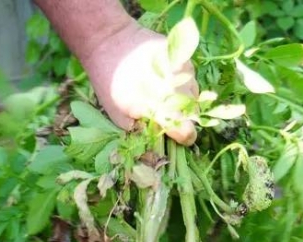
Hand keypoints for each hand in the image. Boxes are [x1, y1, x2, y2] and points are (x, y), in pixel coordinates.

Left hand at [84, 20, 198, 145]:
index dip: (183, 138)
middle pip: (193, 114)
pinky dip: (181, 82)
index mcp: (164, 109)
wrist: (109, 41)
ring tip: (163, 95)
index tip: (175, 136)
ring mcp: (184, 72)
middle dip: (182, 118)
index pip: (188, 133)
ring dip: (183, 100)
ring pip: (194, 95)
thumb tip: (161, 137)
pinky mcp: (183, 57)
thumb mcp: (120, 117)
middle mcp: (180, 91)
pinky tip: (164, 79)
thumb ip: (143, 131)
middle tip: (164, 114)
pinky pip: (190, 77)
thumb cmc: (111, 84)